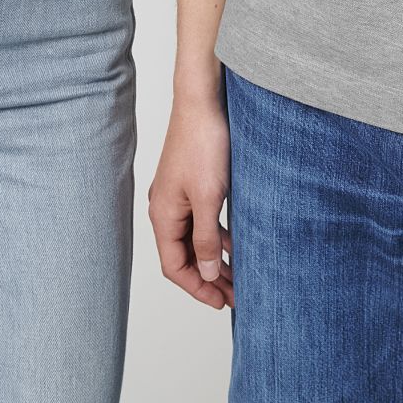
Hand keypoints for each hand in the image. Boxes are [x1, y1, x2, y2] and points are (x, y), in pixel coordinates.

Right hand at [148, 93, 233, 308]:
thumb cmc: (203, 143)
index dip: (197, 288)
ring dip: (215, 258)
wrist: (203, 100)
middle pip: (184, 255)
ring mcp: (178, 194)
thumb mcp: (208, 198)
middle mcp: (166, 207)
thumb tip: (207, 273)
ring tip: (239, 276)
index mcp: (163, 214)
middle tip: (236, 296)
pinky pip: (201, 219)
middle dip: (208, 278)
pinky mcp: (192, 182)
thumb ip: (207, 239)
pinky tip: (236, 244)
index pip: (174, 266)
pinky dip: (217, 236)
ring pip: (195, 238)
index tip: (222, 302)